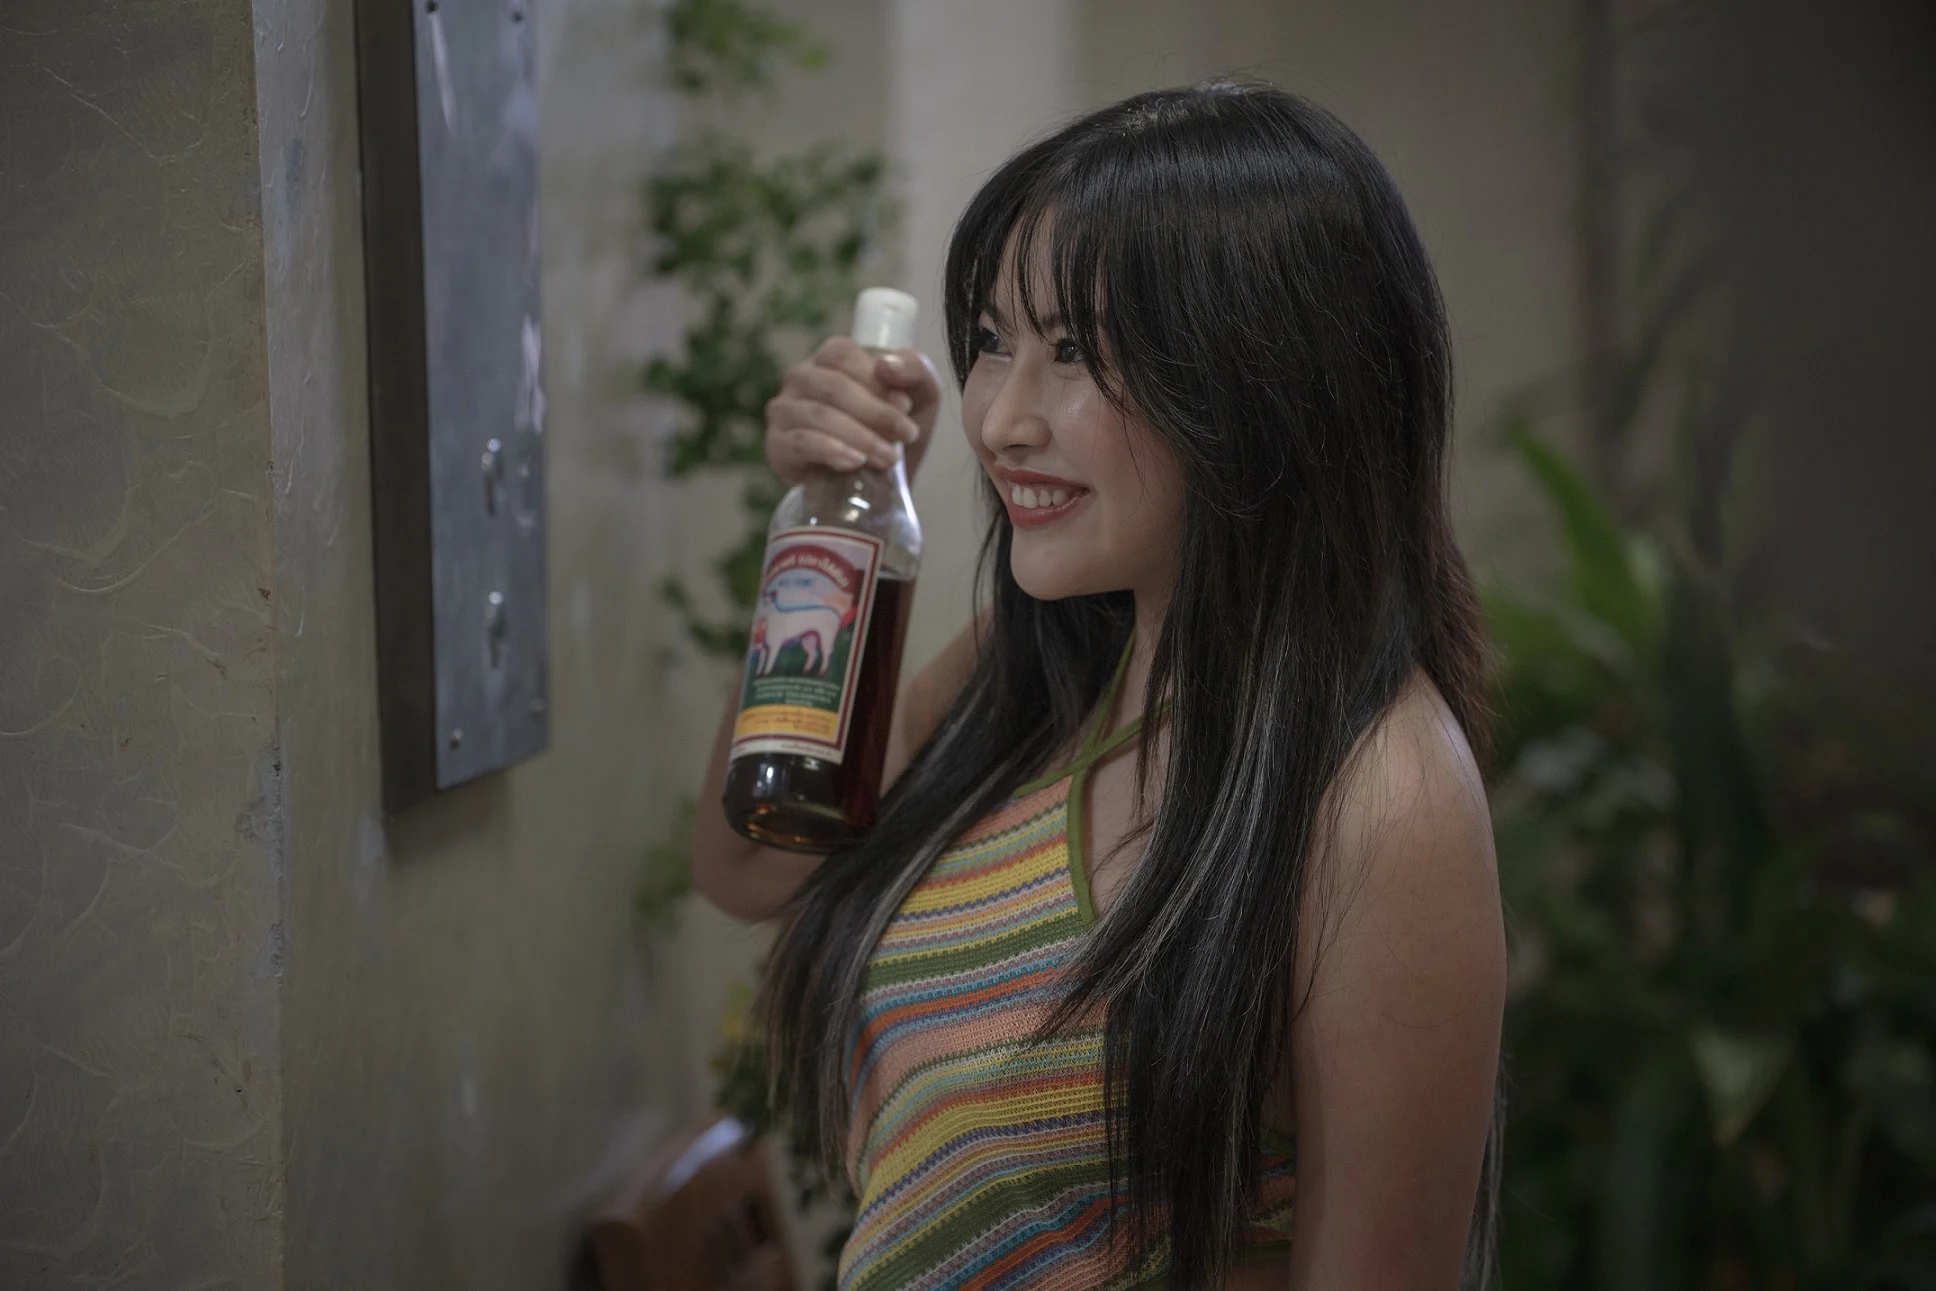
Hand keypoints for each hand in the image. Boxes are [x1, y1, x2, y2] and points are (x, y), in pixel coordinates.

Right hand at [765, 337, 941, 485]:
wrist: (881, 485)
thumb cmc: (895, 432)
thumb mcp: (920, 396)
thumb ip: (914, 369)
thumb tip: (886, 366)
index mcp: (829, 359)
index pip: (842, 355)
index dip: (875, 379)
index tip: (906, 406)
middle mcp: (800, 378)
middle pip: (833, 386)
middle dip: (876, 412)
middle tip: (907, 435)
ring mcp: (784, 411)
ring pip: (819, 415)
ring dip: (860, 436)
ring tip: (888, 457)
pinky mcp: (777, 446)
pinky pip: (801, 442)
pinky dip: (831, 450)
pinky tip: (854, 462)